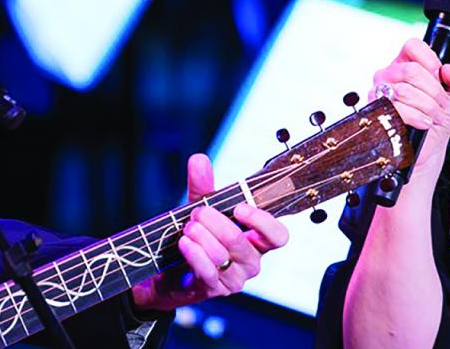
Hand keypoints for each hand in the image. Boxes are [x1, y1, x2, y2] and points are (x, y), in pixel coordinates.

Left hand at [130, 154, 288, 312]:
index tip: (240, 208)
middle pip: (241, 242)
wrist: (171, 270)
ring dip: (201, 236)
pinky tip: (184, 242)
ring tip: (187, 227)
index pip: (278, 236)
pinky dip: (194, 254)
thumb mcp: (200, 208)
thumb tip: (199, 159)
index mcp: (257, 241)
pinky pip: (207, 271)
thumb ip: (202, 186)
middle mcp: (250, 262)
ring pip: (221, 255)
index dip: (262, 222)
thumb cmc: (197, 238)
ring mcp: (233, 278)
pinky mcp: (214, 289)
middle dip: (216, 222)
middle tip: (198, 213)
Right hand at [369, 38, 449, 169]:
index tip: (439, 77)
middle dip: (433, 91)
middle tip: (439, 103)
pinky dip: (416, 117)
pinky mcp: (377, 111)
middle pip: (411, 70)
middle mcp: (390, 75)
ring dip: (427, 106)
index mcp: (406, 63)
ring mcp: (380, 92)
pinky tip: (423, 122)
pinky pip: (397, 109)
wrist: (430, 145)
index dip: (430, 61)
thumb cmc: (437, 118)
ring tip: (432, 115)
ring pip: (404, 90)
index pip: (413, 46)